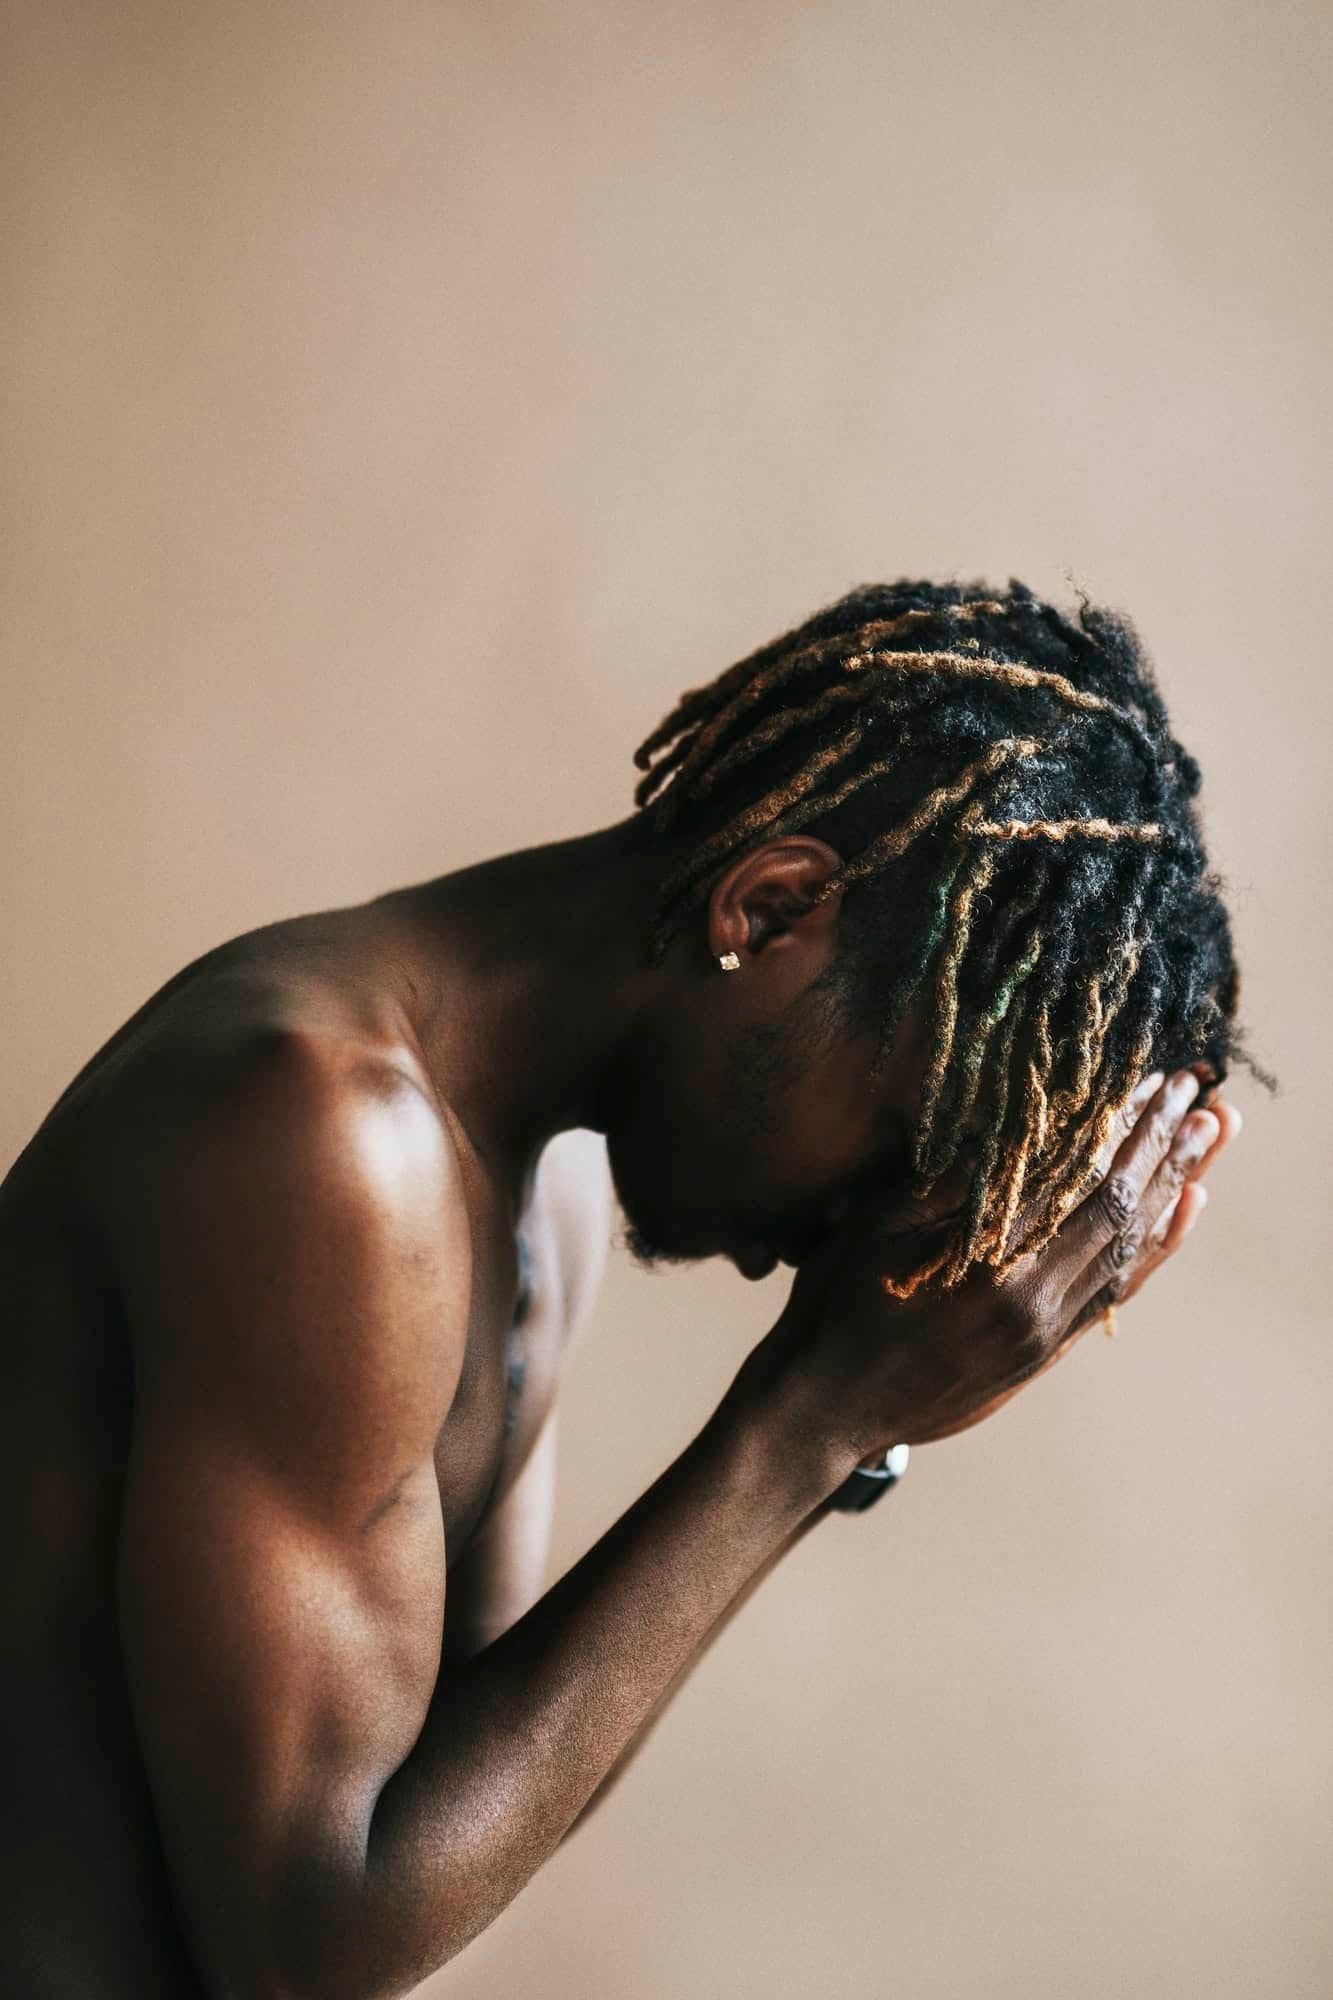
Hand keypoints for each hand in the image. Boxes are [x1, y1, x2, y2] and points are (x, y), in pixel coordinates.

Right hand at [739, 1070, 1237, 1471]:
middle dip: (1165, 1143)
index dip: (1122, 1123)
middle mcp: (1031, 1299)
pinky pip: (1116, 1293)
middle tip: (1202, 1091)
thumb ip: (955, 1183)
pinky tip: (1184, 1212)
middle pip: (1120, 1207)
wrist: (827, 1408)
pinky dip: (1156, 1249)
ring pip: (1130, 1248)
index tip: (1154, 1077)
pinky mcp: (1044, 1356)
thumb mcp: (878, 1226)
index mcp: (988, 1261)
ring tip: (1214, 1134)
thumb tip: (1025, 1125)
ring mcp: (1044, 1333)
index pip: (1078, 1175)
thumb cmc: (836, 1304)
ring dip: (1177, 1186)